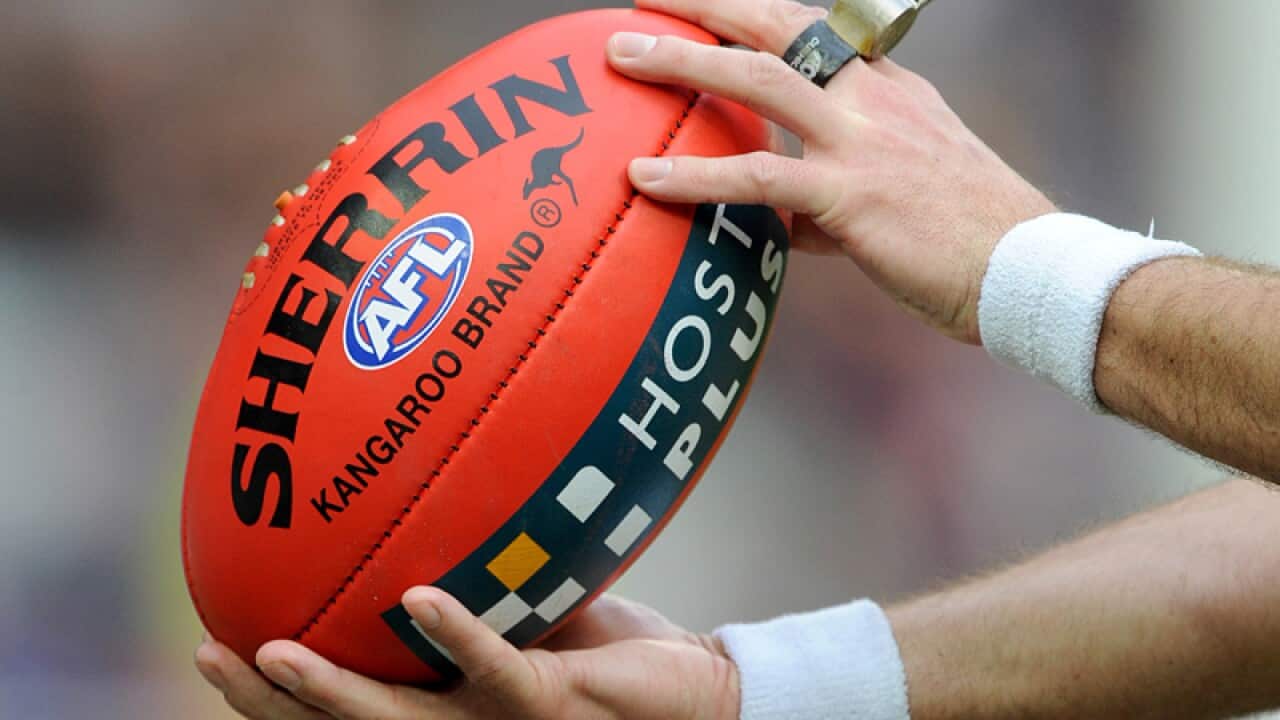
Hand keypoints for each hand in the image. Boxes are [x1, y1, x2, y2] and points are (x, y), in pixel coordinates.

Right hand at [194, 588, 738, 719]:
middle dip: (271, 702)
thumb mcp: (525, 608)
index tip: (219, 642)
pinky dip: (455, 632)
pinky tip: (416, 599)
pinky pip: (494, 671)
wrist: (697, 693)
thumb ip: (473, 582)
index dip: (276, 694)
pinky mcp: (549, 705)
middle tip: (210, 653)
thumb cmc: (606, 651)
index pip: (347, 707)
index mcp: (442, 706)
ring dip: (331, 692)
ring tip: (273, 652)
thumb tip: (420, 514)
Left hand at [611, 0, 1055, 343]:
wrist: (1028, 272)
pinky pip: (758, 176)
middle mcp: (874, 95)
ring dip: (682, 61)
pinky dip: (693, 177)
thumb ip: (830, 193)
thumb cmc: (966, 243)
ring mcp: (863, 139)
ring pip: (757, 78)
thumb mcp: (901, 193)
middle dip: (707, 4)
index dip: (750, 10)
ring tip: (621, 55)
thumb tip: (777, 219)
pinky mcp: (853, 193)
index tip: (701, 3)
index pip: (809, 29)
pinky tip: (643, 179)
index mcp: (889, 87)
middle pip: (777, 23)